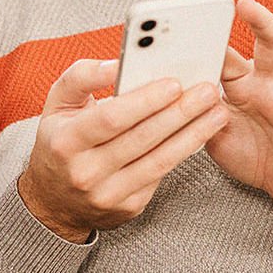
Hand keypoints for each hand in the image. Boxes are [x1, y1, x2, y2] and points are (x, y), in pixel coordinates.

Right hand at [16, 58, 228, 242]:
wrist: (54, 200)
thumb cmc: (60, 141)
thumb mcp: (57, 104)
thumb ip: (82, 77)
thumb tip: (117, 65)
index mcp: (66, 142)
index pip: (110, 118)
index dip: (144, 101)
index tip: (174, 83)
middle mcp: (86, 172)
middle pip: (141, 139)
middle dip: (179, 113)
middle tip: (208, 91)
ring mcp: (109, 194)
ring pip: (159, 161)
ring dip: (193, 135)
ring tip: (217, 112)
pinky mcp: (129, 207)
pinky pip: (161, 175)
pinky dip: (183, 152)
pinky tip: (201, 133)